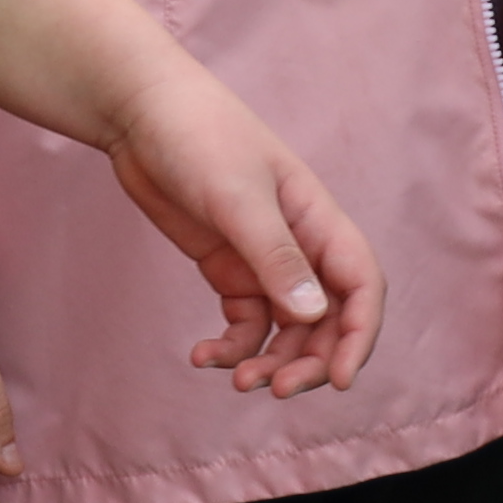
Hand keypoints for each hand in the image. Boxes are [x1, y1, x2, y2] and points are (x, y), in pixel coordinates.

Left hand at [84, 39, 384, 397]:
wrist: (141, 111)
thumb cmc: (199, 136)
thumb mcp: (237, 196)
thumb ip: (274, 256)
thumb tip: (312, 316)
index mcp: (319, 220)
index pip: (361, 287)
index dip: (359, 336)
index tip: (339, 379)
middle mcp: (300, 245)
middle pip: (327, 320)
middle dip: (310, 361)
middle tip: (275, 391)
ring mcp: (263, 258)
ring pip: (286, 329)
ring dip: (270, 361)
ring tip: (235, 380)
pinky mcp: (227, 267)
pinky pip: (244, 322)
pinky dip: (231, 346)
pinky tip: (201, 356)